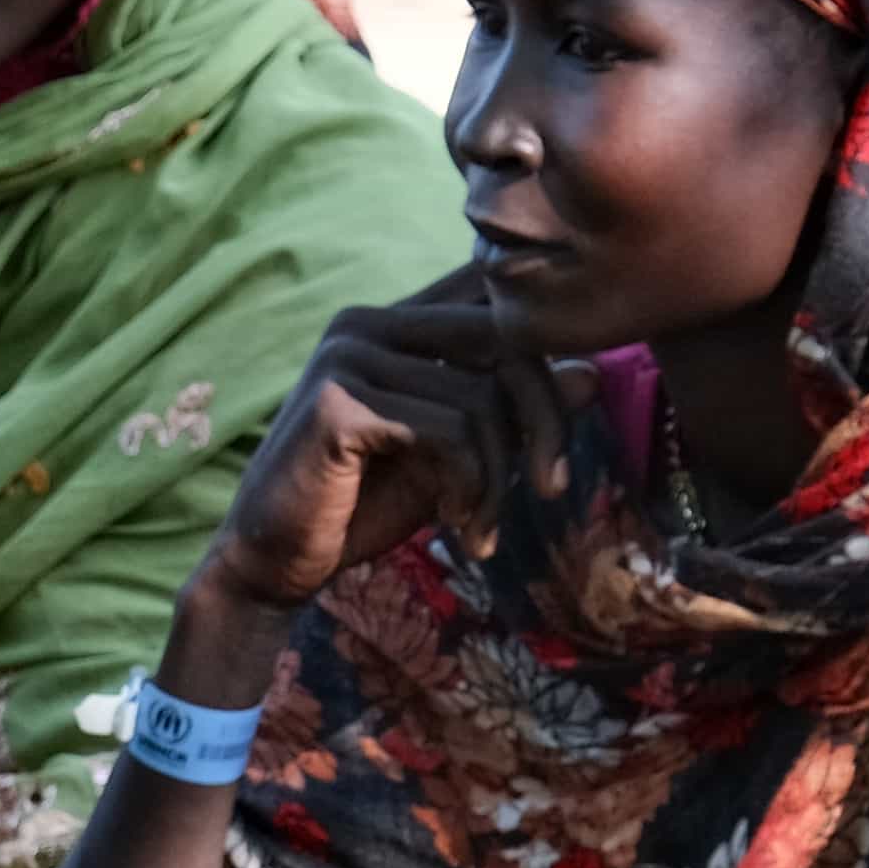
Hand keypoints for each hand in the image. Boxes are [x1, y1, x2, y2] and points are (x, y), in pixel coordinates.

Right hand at [194, 290, 528, 615]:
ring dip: (500, 477)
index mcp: (393, 323)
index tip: (552, 440)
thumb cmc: (359, 507)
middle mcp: (367, 323)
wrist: (274, 562)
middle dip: (545, 419)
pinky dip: (470, 487)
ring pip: (481, 397)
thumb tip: (594, 374)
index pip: (496, 305)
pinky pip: (448, 431)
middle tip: (553, 488)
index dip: (545, 361)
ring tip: (482, 527)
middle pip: (503, 337)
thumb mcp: (452, 458)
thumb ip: (508, 414)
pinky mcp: (338, 403)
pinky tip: (458, 527)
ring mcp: (348, 356)